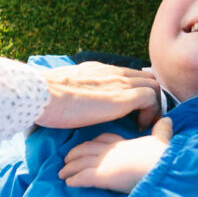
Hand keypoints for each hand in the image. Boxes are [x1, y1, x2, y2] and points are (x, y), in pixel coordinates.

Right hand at [39, 62, 161, 130]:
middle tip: (141, 117)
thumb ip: (77, 89)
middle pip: (147, 77)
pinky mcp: (123, 97)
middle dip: (150, 97)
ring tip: (141, 123)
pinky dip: (150, 113)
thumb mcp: (66, 86)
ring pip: (153, 86)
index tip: (132, 109)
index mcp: (100, 70)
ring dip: (152, 105)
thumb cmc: (47, 96)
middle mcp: (113, 72)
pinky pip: (151, 98)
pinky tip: (138, 126)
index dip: (136, 90)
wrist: (44, 94)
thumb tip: (72, 99)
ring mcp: (120, 83)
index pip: (130, 73)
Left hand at [59, 117, 172, 191]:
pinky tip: (68, 183)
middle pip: (86, 149)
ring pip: (80, 163)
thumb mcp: (161, 140)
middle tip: (67, 159)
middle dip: (74, 154)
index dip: (95, 142)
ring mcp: (105, 163)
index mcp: (123, 143)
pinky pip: (83, 178)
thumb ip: (161, 130)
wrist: (159, 166)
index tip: (90, 144)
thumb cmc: (160, 156)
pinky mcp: (102, 176)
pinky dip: (74, 180)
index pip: (104, 139)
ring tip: (62, 173)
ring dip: (69, 168)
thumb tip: (168, 119)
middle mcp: (111, 151)